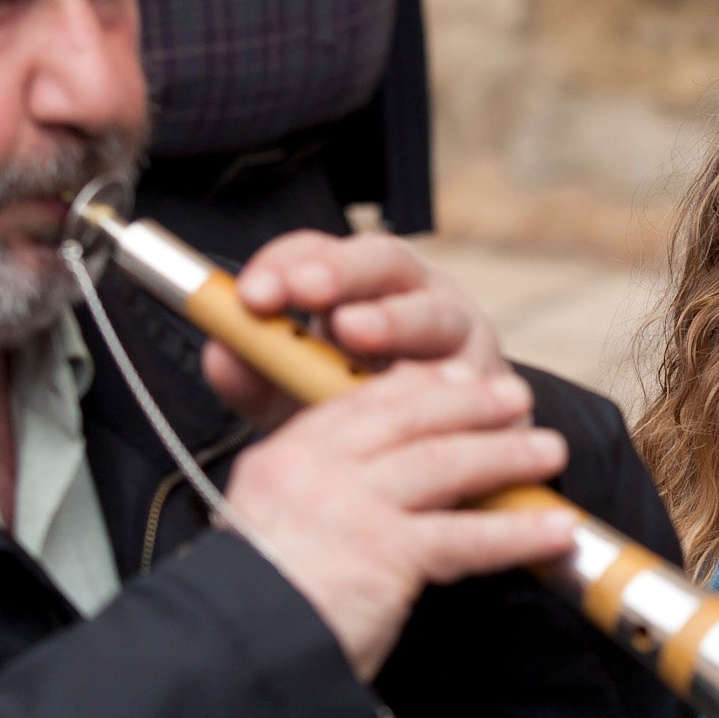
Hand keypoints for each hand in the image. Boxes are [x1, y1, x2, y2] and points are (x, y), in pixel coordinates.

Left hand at [211, 232, 512, 431]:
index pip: (321, 253)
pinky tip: (419, 396)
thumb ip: (257, 375)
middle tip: (307, 291)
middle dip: (343, 273)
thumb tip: (221, 354)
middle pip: (386, 262)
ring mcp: (463, 340)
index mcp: (362, 289)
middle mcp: (416, 299)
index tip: (251, 293)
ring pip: (438, 314)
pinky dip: (445, 388)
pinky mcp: (496, 390)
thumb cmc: (366, 413)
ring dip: (396, 319)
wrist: (446, 464)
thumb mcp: (296, 394)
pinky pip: (473, 382)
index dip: (287, 263)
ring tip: (356, 332)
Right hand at [224, 362, 578, 680]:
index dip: (418, 386)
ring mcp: (350, 505)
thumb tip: (370, 494)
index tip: (456, 378)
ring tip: (548, 451)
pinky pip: (466, 535)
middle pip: (408, 416)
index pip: (360, 403)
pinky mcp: (385, 553)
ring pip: (445, 461)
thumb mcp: (265, 532)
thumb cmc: (249, 610)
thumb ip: (310, 503)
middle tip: (515, 397)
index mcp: (282, 459)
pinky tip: (554, 530)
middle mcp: (314, 469)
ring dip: (507, 454)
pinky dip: (518, 532)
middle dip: (471, 402)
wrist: (225, 658)